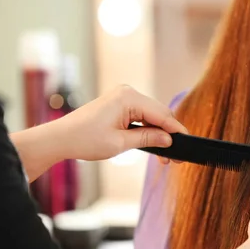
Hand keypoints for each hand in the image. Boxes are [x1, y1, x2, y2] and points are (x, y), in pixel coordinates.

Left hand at [53, 85, 186, 161]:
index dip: (176, 130)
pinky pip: (141, 115)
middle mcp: (128, 92)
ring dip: (159, 133)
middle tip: (175, 156)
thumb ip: (148, 138)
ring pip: (152, 115)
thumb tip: (169, 139)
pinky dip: (148, 129)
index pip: (162, 114)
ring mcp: (123, 97)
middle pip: (159, 113)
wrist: (60, 138)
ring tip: (165, 155)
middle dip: (168, 134)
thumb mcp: (121, 143)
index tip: (188, 142)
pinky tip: (154, 143)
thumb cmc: (85, 139)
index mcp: (128, 98)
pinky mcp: (120, 104)